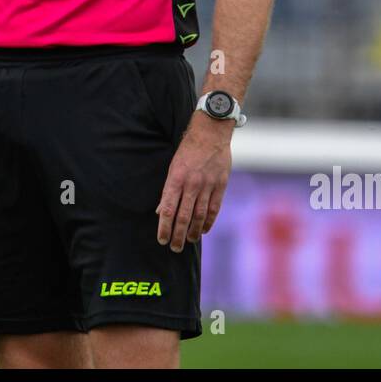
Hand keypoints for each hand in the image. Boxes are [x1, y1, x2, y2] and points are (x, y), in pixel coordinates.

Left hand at [155, 112, 232, 251]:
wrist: (211, 133)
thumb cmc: (188, 150)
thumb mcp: (173, 167)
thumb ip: (168, 191)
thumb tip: (160, 212)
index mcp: (176, 179)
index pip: (168, 210)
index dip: (164, 227)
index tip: (161, 239)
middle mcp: (191, 184)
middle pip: (183, 217)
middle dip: (178, 235)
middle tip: (174, 247)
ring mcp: (207, 185)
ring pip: (199, 216)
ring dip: (193, 232)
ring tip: (188, 241)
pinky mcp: (220, 185)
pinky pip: (214, 209)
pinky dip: (208, 222)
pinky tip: (203, 230)